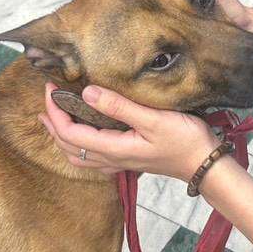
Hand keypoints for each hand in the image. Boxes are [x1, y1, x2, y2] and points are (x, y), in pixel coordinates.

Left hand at [39, 83, 217, 180]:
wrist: (205, 163)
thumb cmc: (184, 140)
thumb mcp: (153, 119)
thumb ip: (119, 107)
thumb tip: (88, 92)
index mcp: (114, 148)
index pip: (70, 134)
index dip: (55, 111)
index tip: (51, 88)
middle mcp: (112, 159)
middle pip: (69, 147)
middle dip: (52, 124)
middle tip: (47, 99)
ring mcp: (119, 162)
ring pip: (78, 155)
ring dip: (62, 136)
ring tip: (55, 117)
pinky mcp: (128, 160)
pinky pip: (92, 157)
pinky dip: (78, 144)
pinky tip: (85, 133)